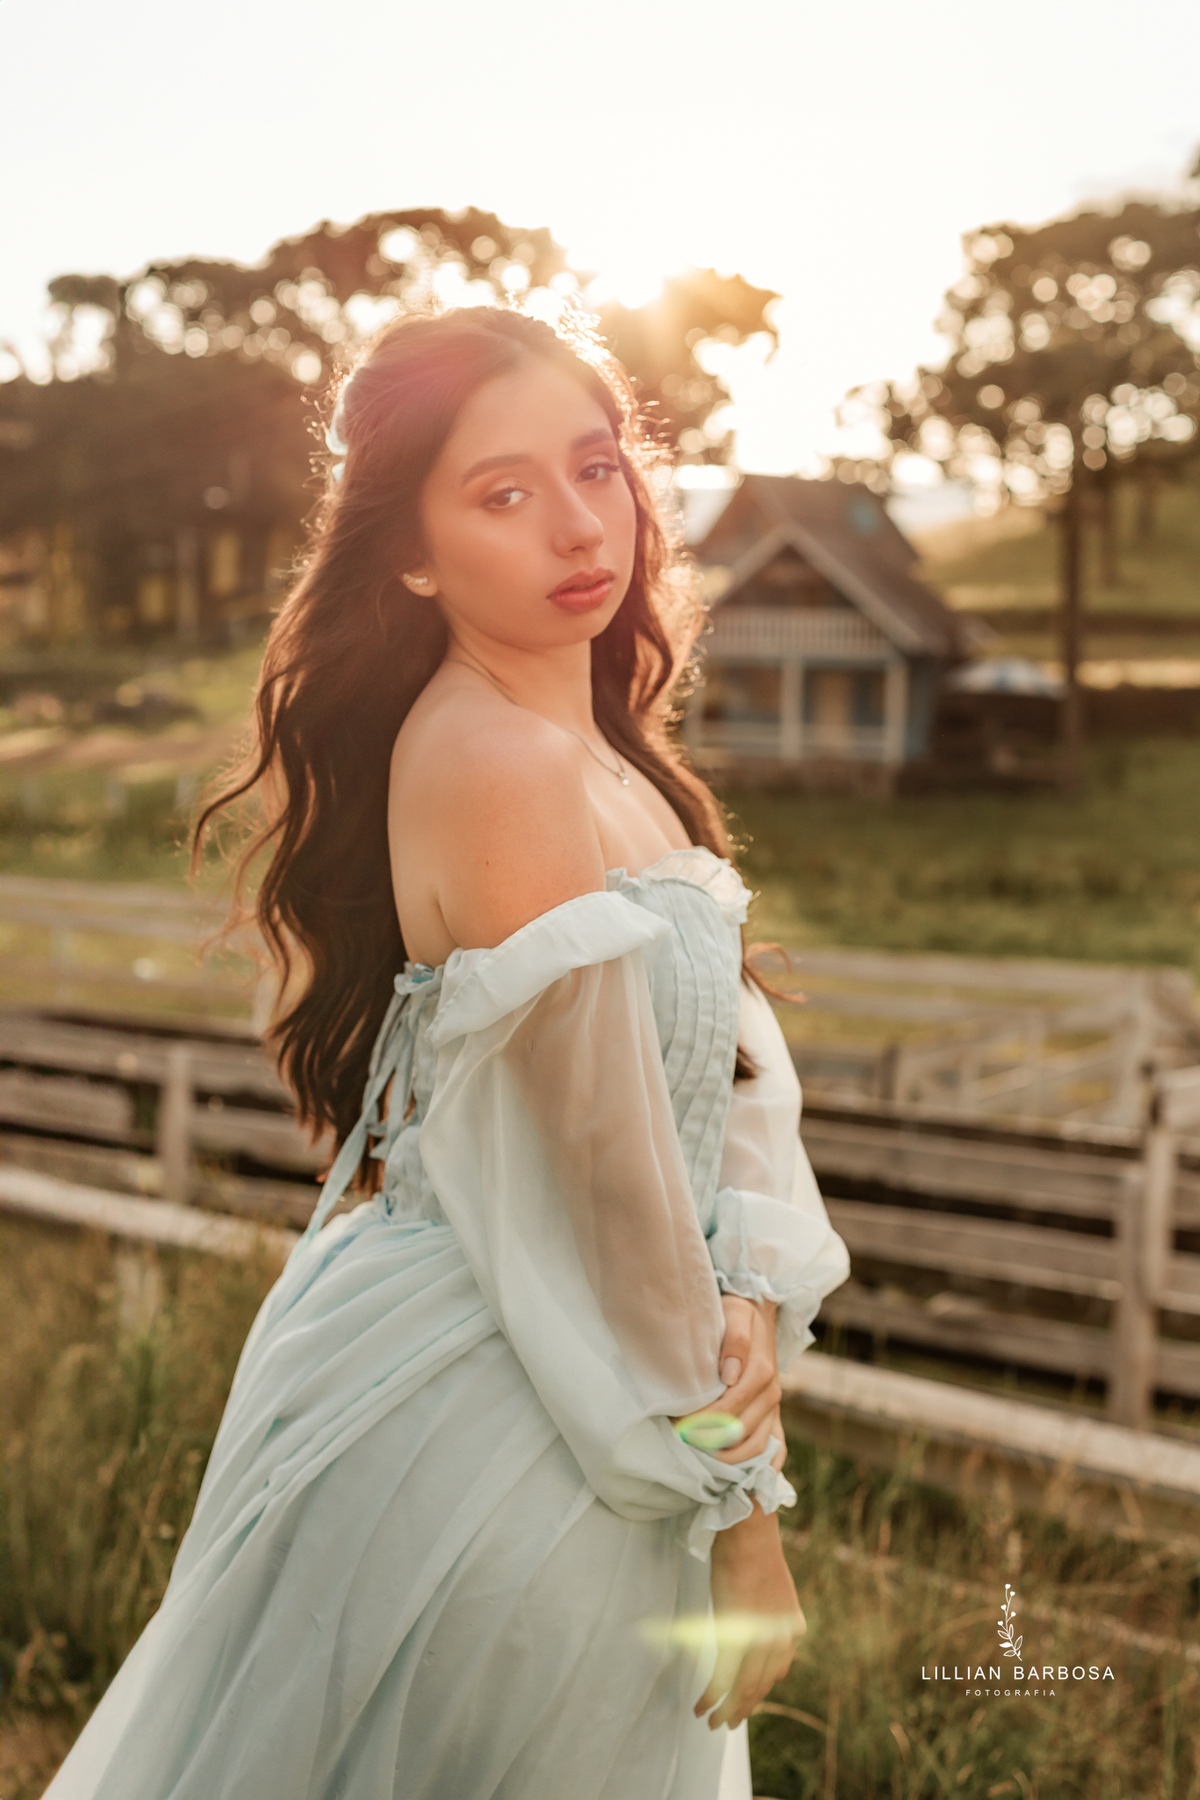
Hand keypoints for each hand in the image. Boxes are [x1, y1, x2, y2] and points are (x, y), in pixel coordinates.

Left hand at [673, 1295, 782, 1463]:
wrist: (757, 1316)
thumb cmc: (739, 1313)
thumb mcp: (736, 1313)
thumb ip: (735, 1340)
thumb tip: (730, 1375)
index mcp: (762, 1371)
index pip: (729, 1408)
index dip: (701, 1421)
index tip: (676, 1424)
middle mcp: (772, 1394)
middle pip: (739, 1432)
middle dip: (707, 1441)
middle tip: (678, 1441)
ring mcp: (774, 1409)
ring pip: (755, 1448)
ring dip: (726, 1458)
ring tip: (697, 1458)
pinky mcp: (775, 1418)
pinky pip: (773, 1452)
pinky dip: (755, 1468)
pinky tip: (732, 1476)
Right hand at [694, 1503, 805, 1730]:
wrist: (748, 1530)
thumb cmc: (752, 1551)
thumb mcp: (770, 1592)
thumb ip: (766, 1619)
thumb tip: (752, 1635)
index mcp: (793, 1628)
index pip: (777, 1672)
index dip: (759, 1692)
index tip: (745, 1704)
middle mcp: (782, 1637)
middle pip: (760, 1685)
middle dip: (742, 1708)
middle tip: (727, 1724)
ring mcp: (760, 1636)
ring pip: (743, 1686)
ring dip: (726, 1708)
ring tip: (712, 1722)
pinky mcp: (738, 1632)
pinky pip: (724, 1675)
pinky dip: (712, 1694)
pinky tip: (702, 1704)